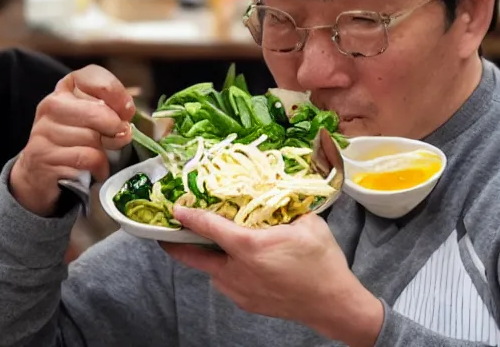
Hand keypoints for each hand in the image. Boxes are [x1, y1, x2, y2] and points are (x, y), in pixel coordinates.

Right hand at [9, 65, 134, 216]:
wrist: (40, 173)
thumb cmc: (74, 143)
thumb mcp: (93, 120)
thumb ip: (111, 110)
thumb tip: (127, 114)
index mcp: (65, 89)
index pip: (92, 76)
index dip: (116, 93)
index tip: (126, 111)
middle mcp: (51, 105)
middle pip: (96, 111)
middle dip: (114, 128)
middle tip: (117, 138)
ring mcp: (44, 131)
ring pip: (91, 138)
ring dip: (105, 152)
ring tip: (99, 156)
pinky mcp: (43, 156)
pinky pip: (85, 158)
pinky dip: (98, 167)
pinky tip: (95, 170)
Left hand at [161, 210, 383, 346]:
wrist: (334, 304)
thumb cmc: (323, 263)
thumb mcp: (308, 225)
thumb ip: (286, 209)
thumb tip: (275, 195)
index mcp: (249, 247)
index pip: (209, 227)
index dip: (189, 217)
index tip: (175, 210)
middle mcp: (237, 271)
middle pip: (194, 257)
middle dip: (175, 245)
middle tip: (165, 233)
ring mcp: (239, 290)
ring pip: (211, 271)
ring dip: (207, 257)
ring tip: (210, 243)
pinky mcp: (245, 303)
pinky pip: (225, 283)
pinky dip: (224, 270)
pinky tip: (237, 261)